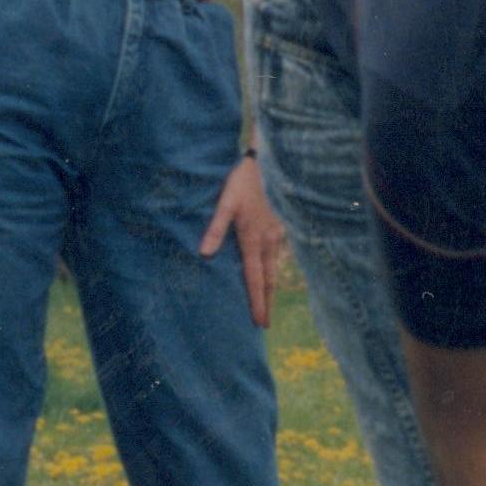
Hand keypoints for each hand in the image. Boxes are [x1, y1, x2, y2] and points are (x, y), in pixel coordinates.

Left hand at [200, 154, 283, 329]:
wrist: (269, 161)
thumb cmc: (243, 181)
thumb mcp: (225, 202)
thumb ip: (215, 229)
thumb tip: (203, 254)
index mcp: (253, 239)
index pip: (255, 278)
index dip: (256, 302)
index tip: (259, 323)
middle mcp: (269, 241)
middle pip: (269, 279)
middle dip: (266, 302)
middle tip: (265, 324)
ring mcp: (278, 234)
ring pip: (275, 267)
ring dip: (270, 287)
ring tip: (267, 303)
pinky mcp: (282, 225)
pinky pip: (278, 254)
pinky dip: (274, 268)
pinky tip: (270, 271)